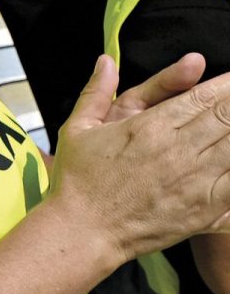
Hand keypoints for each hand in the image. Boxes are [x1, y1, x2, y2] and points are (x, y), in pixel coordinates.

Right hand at [52, 54, 229, 263]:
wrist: (83, 232)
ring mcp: (195, 183)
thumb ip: (96, 92)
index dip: (226, 85)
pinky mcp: (205, 212)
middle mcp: (178, 153)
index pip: (203, 97)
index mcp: (150, 128)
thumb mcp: (78, 129)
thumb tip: (106, 61)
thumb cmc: (78, 180)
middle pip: (226, 118)